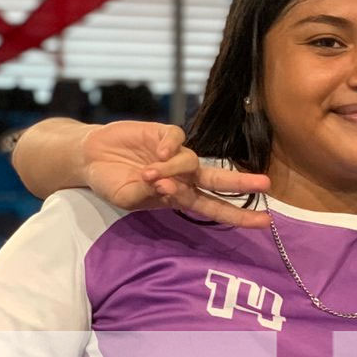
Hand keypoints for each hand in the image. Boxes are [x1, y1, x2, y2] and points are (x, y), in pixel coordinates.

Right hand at [79, 121, 269, 227]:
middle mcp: (185, 177)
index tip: (265, 222)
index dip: (239, 216)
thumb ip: (146, 195)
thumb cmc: (111, 183)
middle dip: (243, 183)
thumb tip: (166, 186)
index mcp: (180, 197)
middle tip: (266, 184)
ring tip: (149, 175)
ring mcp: (176, 155)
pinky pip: (177, 140)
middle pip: (220, 181)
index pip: (216, 209)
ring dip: (173, 170)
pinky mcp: (165, 134)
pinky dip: (170, 148)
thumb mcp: (126, 198)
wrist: (90, 157)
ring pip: (191, 162)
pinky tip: (156, 154)